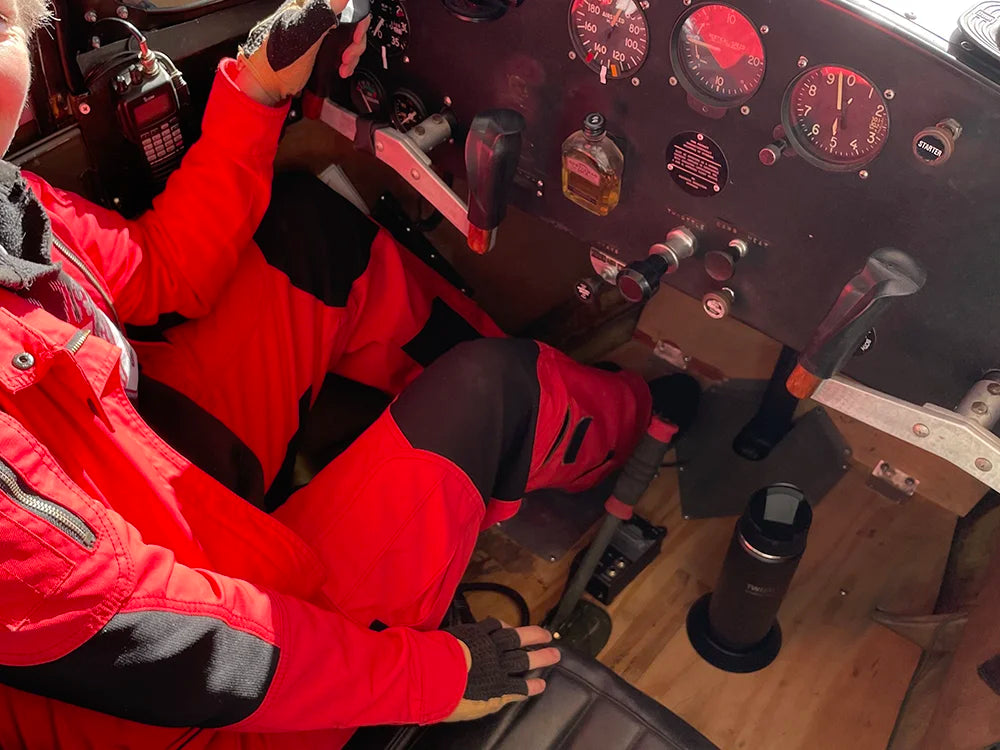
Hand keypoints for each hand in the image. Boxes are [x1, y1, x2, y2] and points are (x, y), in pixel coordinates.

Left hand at [235, 0, 369, 106]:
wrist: (264, 88)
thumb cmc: (274, 63)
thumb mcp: (300, 37)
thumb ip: (321, 14)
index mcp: (307, 6)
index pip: (343, 3)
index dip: (356, 18)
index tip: (355, 36)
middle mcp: (314, 16)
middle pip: (350, 20)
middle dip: (355, 41)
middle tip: (346, 57)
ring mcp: (319, 34)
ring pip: (349, 37)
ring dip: (352, 54)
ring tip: (344, 66)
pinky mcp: (321, 50)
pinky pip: (342, 50)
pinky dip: (347, 61)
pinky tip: (342, 69)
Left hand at [442, 618, 560, 722]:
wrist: (435, 672)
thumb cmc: (450, 697)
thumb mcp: (475, 709)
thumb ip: (493, 701)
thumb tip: (507, 695)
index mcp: (498, 686)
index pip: (520, 686)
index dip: (531, 686)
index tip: (542, 684)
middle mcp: (498, 664)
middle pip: (524, 658)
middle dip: (542, 657)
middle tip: (556, 654)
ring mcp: (488, 645)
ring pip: (515, 638)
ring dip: (532, 635)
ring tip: (544, 634)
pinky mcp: (476, 632)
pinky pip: (494, 626)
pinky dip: (504, 626)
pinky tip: (509, 626)